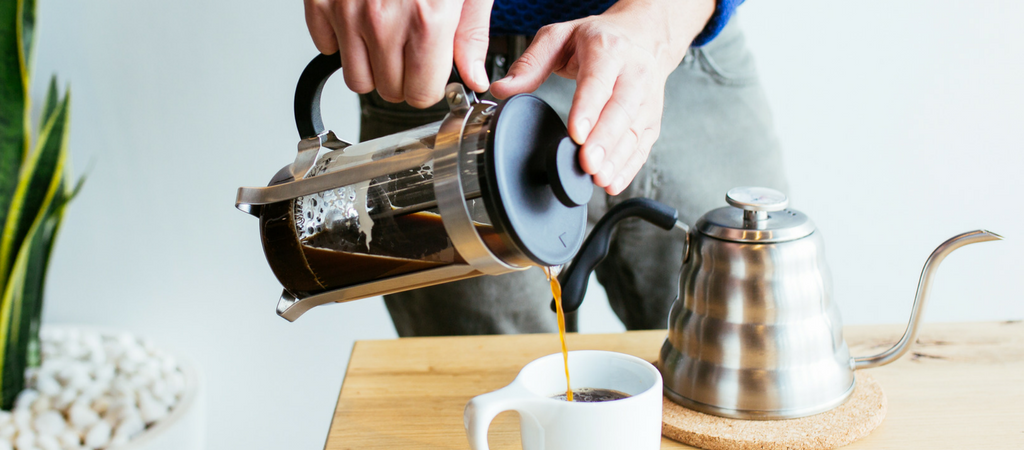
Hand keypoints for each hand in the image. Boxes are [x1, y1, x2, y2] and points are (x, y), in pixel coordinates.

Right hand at [304, 0, 493, 107]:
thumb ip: (471, 36)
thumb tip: (473, 76)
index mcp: (426, 20)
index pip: (421, 93)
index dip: (429, 85)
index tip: (431, 73)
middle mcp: (382, 20)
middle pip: (388, 91)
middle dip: (403, 79)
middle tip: (412, 53)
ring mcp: (347, 10)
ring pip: (355, 79)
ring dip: (372, 66)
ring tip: (387, 40)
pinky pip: (325, 47)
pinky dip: (342, 40)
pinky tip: (361, 20)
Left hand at [490, 0, 713, 194]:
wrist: (643, 36)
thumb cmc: (599, 39)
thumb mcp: (559, 37)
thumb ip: (529, 64)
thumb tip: (503, 89)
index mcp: (608, 49)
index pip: (598, 81)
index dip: (589, 108)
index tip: (576, 134)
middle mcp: (633, 73)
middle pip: (621, 110)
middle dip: (604, 141)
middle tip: (587, 164)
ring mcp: (646, 98)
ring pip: (634, 131)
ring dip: (617, 159)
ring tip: (599, 178)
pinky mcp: (652, 119)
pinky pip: (643, 146)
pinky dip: (629, 167)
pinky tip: (613, 182)